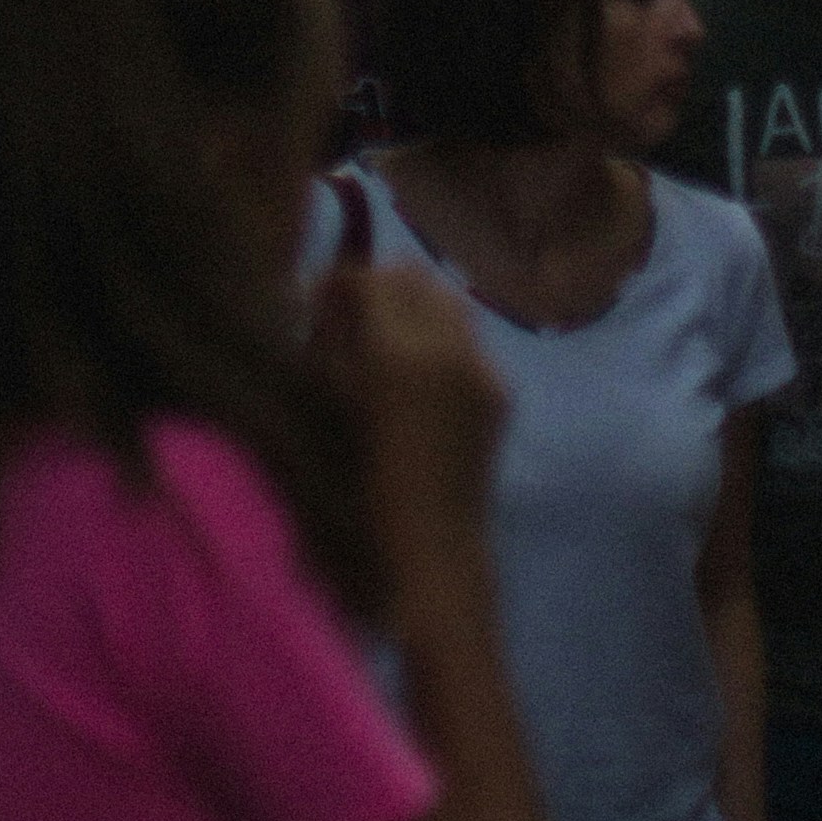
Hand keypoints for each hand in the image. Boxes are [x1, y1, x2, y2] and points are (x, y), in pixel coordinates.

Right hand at [312, 260, 506, 589]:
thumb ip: (333, 346)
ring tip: (390, 334)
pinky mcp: (502, 387)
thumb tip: (327, 305)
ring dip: (417, 305)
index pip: (372, 281)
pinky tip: (424, 372)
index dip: (342, 280)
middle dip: (382, 284)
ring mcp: (482, 363)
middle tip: (354, 307)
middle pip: (415, 278)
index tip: (320, 294)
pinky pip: (469, 341)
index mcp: (398, 351)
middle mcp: (447, 344)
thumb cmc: (370, 486)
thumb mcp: (339, 407)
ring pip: (449, 301)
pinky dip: (444, 340)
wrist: (434, 543)